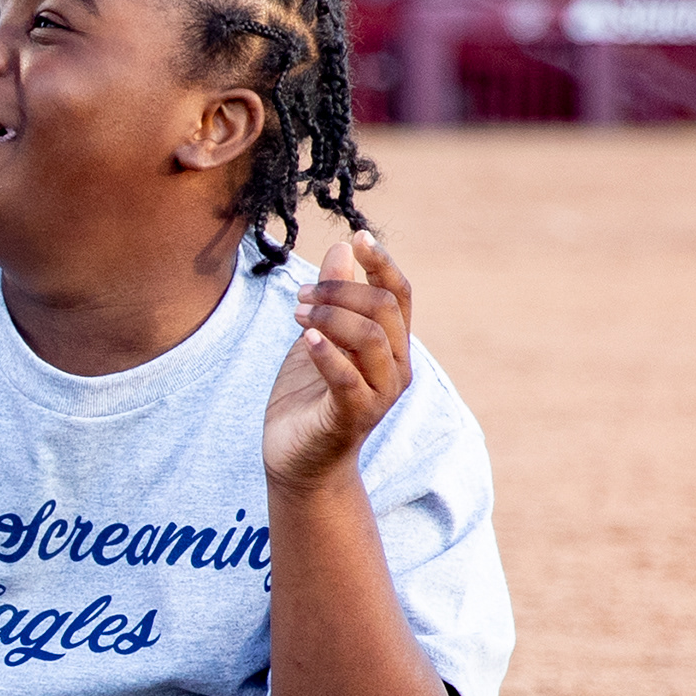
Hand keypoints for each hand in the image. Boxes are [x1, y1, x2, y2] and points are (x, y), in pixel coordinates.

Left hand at [265, 229, 412, 490]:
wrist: (297, 458)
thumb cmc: (308, 395)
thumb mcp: (317, 337)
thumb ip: (333, 298)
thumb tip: (343, 248)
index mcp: (392, 344)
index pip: (398, 294)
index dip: (382, 262)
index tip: (357, 236)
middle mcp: (396, 367)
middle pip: (384, 308)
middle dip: (341, 290)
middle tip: (301, 295)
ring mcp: (380, 394)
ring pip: (372, 337)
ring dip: (331, 316)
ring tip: (297, 314)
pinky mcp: (354, 416)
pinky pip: (348, 378)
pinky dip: (327, 353)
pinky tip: (305, 339)